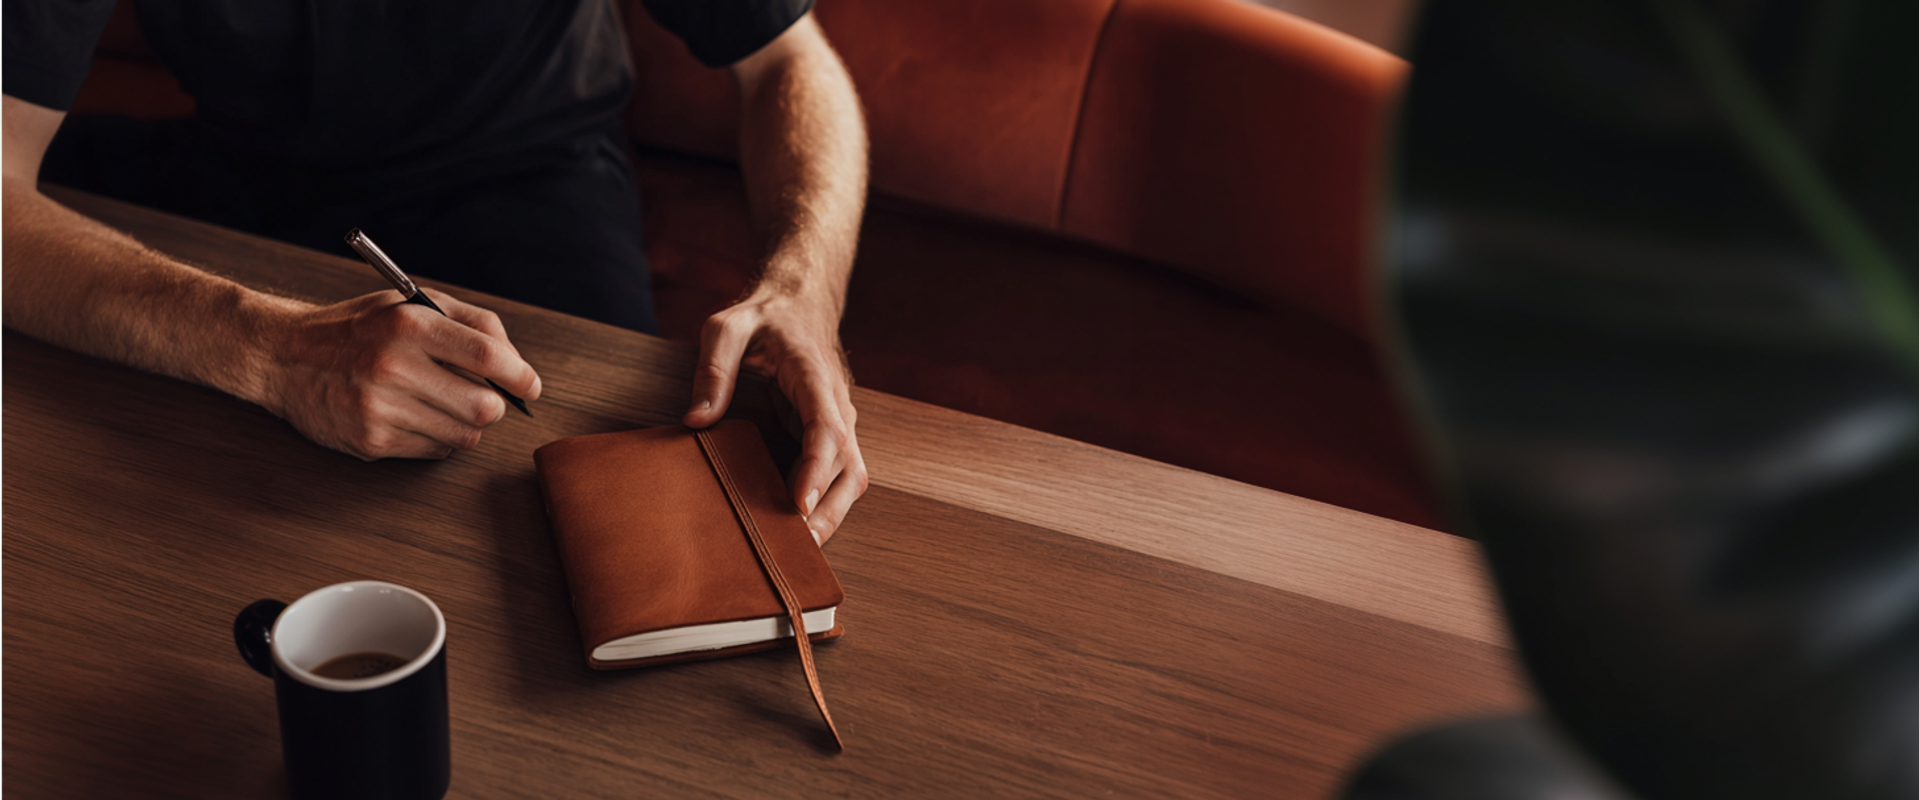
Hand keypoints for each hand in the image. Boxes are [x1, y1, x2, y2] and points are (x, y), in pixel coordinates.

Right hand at [259, 289, 540, 459]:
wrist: (281, 354)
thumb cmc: (356, 327)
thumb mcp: (408, 303)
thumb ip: (468, 321)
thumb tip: (515, 360)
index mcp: (408, 324)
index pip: (488, 355)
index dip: (521, 375)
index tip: (531, 385)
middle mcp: (393, 366)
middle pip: (484, 407)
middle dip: (495, 406)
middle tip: (486, 398)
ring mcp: (379, 407)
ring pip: (463, 437)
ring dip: (466, 425)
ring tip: (445, 405)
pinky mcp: (370, 440)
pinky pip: (434, 452)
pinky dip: (437, 439)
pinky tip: (416, 417)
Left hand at [683, 285, 866, 543]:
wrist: (799, 305)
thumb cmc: (765, 317)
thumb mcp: (727, 327)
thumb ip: (713, 368)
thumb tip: (697, 419)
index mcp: (814, 376)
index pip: (826, 428)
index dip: (816, 470)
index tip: (799, 504)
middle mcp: (836, 404)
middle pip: (850, 466)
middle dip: (829, 510)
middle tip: (798, 548)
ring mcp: (838, 421)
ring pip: (851, 477)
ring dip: (830, 515)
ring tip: (798, 550)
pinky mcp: (830, 435)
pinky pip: (837, 476)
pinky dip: (824, 505)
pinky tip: (796, 528)